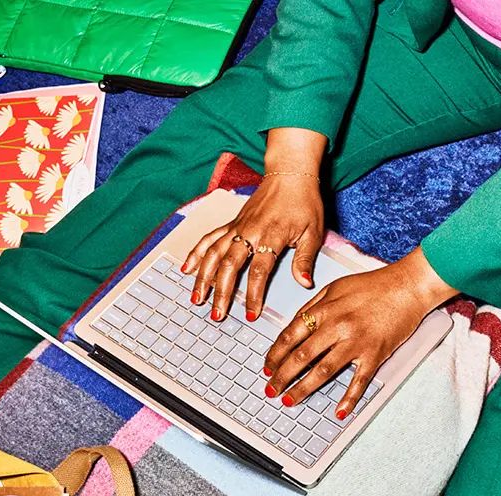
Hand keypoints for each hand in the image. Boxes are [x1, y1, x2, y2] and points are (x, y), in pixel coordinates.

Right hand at [185, 127, 326, 322]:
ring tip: (197, 299)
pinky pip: (209, 239)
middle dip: (221, 292)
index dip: (253, 295)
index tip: (251, 314)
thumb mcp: (313, 232)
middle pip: (229, 265)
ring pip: (214, 254)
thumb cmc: (304, 203)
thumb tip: (304, 284)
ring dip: (203, 278)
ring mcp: (237, 227)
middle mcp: (249, 232)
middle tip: (218, 315)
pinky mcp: (232, 223)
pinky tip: (186, 269)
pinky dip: (196, 253)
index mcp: (272, 236)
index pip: (259, 271)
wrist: (290, 174)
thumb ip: (306, 259)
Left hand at [262, 248, 456, 419]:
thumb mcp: (336, 287)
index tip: (267, 368)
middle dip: (281, 377)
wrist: (408, 285)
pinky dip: (349, 399)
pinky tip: (339, 411)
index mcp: (324, 309)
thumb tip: (294, 325)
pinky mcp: (375, 354)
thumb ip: (313, 306)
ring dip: (302, 389)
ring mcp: (356, 342)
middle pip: (300, 357)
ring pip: (322, 372)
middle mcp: (337, 327)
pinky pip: (359, 381)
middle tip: (270, 390)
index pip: (290, 336)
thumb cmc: (374, 285)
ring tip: (289, 400)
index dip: (274, 355)